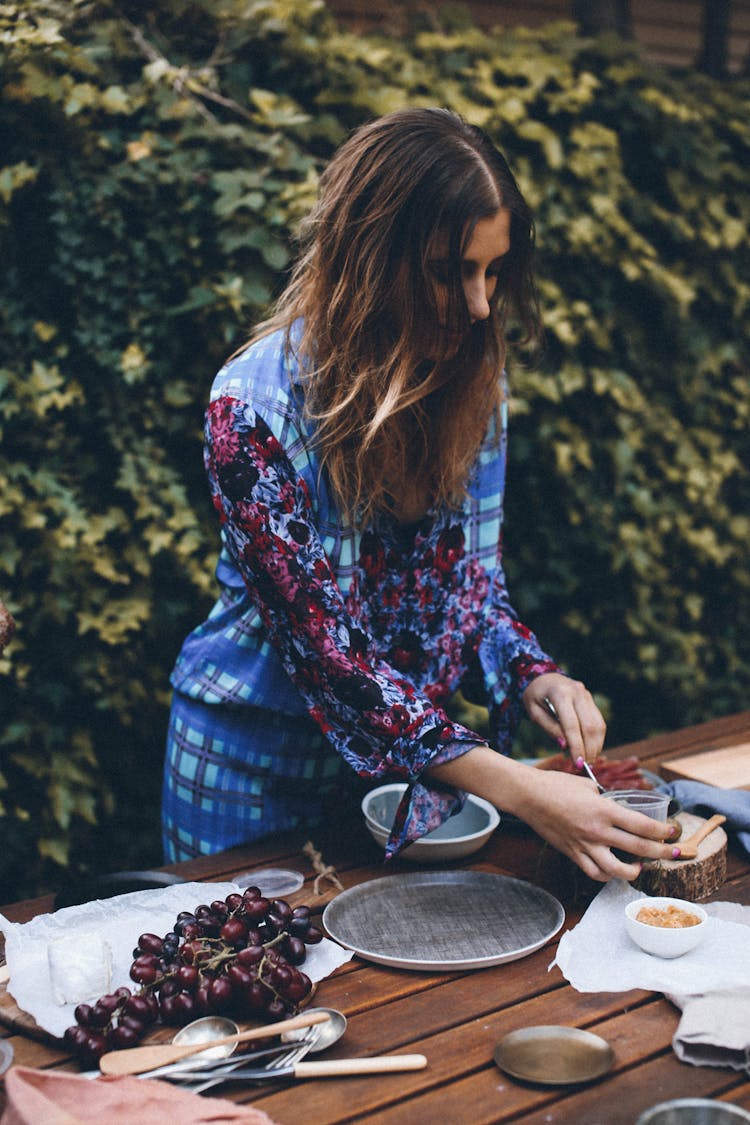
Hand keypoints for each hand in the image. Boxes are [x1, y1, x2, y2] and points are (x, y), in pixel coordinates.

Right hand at [428, 746, 677, 882]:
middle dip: (661, 852)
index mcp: (604, 810)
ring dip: (634, 871)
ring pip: (617, 870)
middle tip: (673, 852)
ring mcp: (585, 845)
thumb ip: (607, 800)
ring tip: (640, 867)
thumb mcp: (588, 787)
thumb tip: (620, 808)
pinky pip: (594, 872)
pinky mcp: (573, 853)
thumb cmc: (557, 785)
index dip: (661, 831)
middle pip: (638, 848)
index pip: (642, 825)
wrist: (529, 796)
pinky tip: (613, 871)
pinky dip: (607, 876)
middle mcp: (598, 831)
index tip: (672, 832)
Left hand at [523, 672, 605, 765]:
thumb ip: (549, 728)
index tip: (577, 764)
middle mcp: (577, 692)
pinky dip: (597, 738)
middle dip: (589, 749)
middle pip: (589, 726)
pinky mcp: (591, 700)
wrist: (543, 677)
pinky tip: (590, 749)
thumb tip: (565, 746)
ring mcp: (586, 695)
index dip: (576, 746)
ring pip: (598, 725)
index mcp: (560, 693)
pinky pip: (599, 721)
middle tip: (583, 766)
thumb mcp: (534, 712)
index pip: (572, 725)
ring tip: (588, 760)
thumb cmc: (535, 696)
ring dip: (596, 746)